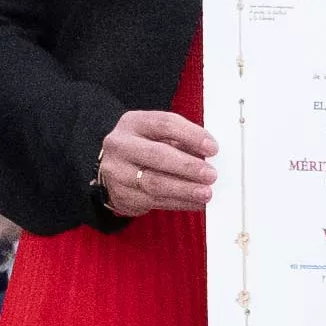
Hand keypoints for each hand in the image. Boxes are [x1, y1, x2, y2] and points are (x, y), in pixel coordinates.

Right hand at [92, 106, 215, 218]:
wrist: (113, 167)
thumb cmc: (143, 147)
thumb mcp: (157, 134)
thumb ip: (181, 140)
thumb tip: (209, 154)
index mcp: (134, 123)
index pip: (164, 124)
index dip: (191, 135)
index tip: (212, 148)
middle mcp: (121, 145)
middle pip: (156, 154)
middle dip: (187, 166)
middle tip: (210, 174)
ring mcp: (117, 172)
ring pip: (154, 183)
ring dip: (184, 189)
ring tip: (205, 193)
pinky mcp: (122, 196)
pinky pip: (154, 202)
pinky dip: (178, 203)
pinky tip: (194, 202)